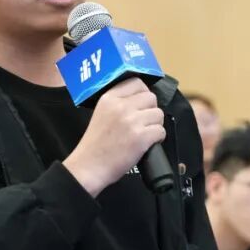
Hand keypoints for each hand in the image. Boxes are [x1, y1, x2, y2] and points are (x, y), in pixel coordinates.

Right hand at [64, 78, 165, 196]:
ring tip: (145, 134)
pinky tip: (147, 144)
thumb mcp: (100, 114)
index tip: (141, 105)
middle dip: (151, 110)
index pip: (136, 83)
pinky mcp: (140, 137)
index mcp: (109, 98)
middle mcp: (121, 106)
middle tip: (143, 122)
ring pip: (158, 114)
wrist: (89, 167)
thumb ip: (117, 103)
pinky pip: (161, 131)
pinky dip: (157, 138)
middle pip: (151, 98)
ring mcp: (131, 121)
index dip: (143, 94)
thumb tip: (141, 100)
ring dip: (155, 125)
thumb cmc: (95, 145)